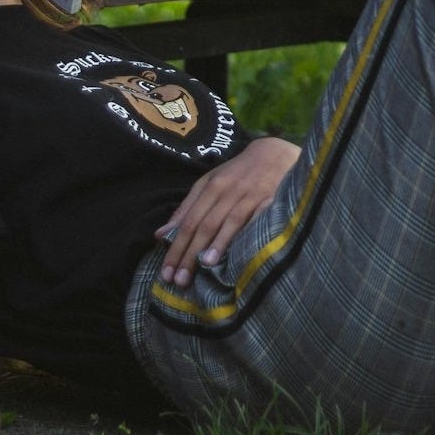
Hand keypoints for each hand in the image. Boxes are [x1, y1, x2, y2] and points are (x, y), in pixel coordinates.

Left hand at [155, 137, 299, 287]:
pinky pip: (257, 219)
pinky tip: (242, 252)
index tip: (166, 273)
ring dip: (216, 244)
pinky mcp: (271, 200)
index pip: (188, 222)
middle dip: (190, 253)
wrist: (274, 153)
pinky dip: (248, 234)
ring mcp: (250, 196)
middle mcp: (228, 191)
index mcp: (210, 187)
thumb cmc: (237, 173)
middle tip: (179, 281)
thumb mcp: (208, 183)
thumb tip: (160, 235)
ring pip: (229, 222)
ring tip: (204, 267)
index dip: (176, 247)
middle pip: (205, 225)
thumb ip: (186, 208)